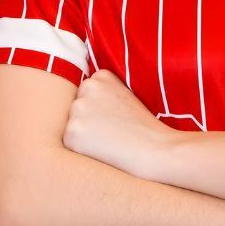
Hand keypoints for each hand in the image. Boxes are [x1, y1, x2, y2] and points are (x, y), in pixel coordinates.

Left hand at [62, 70, 176, 179]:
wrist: (155, 149)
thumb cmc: (144, 127)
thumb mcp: (126, 96)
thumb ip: (105, 93)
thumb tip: (81, 101)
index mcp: (102, 76)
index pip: (88, 93)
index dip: (101, 108)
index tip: (117, 116)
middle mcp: (87, 87)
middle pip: (78, 107)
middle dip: (89, 119)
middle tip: (114, 129)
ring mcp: (78, 109)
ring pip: (72, 124)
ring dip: (84, 133)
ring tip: (110, 138)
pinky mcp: (72, 132)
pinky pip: (69, 141)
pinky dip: (81, 148)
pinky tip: (102, 148)